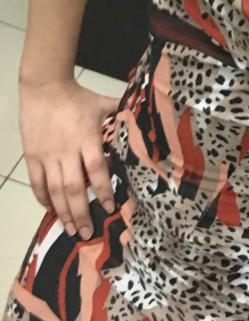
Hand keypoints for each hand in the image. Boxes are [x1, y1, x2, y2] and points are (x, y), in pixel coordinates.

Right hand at [18, 76, 121, 237]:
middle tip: (87, 232)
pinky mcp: (32, 156)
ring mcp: (47, 155)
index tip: (110, 207)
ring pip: (54, 190)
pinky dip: (43, 198)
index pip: (96, 169)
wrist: (44, 88)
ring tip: (70, 229)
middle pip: (73, 187)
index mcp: (87, 138)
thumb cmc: (78, 97)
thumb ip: (122, 114)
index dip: (103, 190)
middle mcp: (66, 150)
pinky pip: (37, 182)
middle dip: (81, 212)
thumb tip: (145, 115)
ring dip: (62, 212)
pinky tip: (50, 210)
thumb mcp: (103, 104)